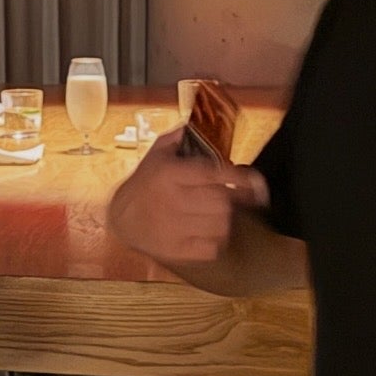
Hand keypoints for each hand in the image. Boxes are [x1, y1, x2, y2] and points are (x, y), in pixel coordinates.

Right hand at [108, 129, 269, 263]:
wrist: (120, 217)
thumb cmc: (143, 184)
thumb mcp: (155, 155)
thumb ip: (177, 138)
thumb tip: (195, 125)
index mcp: (171, 174)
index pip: (215, 174)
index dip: (240, 178)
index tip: (255, 182)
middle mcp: (174, 200)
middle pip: (222, 202)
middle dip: (229, 200)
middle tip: (225, 198)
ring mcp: (175, 228)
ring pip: (220, 226)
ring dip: (224, 220)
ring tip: (215, 215)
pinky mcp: (176, 250)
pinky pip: (211, 248)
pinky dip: (215, 241)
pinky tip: (207, 233)